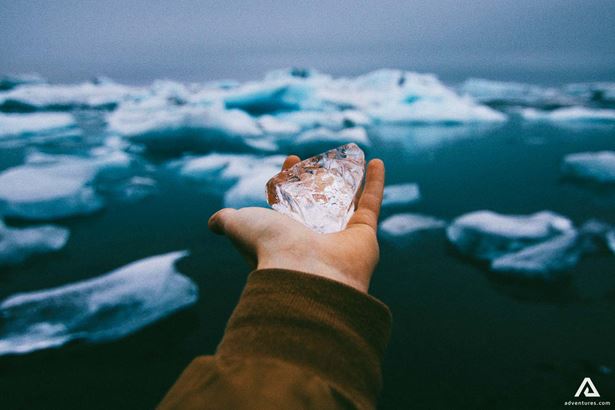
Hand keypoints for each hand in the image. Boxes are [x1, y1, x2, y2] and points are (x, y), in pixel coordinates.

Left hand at [208, 155, 384, 292]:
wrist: (304, 273)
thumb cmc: (269, 248)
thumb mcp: (239, 225)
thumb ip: (226, 220)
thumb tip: (214, 221)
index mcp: (285, 233)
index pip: (288, 200)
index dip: (289, 178)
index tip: (291, 159)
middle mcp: (313, 236)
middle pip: (318, 200)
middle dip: (318, 178)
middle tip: (318, 159)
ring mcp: (340, 235)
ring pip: (348, 201)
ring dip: (352, 180)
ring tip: (353, 158)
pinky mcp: (364, 234)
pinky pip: (371, 202)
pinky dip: (375, 182)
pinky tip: (377, 161)